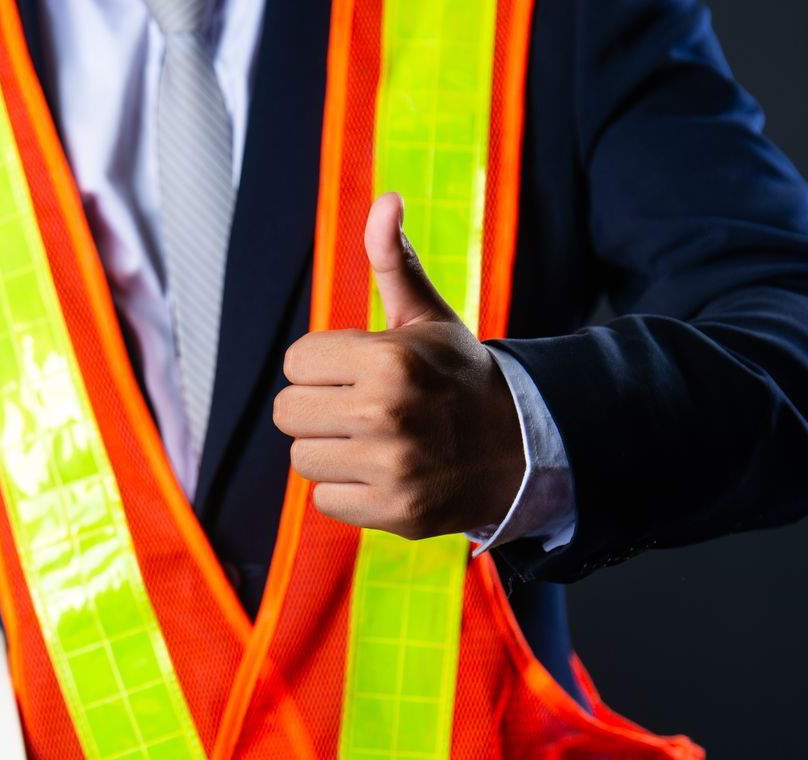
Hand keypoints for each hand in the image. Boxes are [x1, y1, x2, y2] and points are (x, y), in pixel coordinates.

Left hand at [274, 191, 522, 539]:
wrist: (519, 447)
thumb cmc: (459, 377)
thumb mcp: (429, 318)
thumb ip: (395, 263)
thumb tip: (385, 201)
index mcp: (388, 359)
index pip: (296, 362)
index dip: (322, 364)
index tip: (356, 370)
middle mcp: (385, 414)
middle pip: (288, 412)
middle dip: (316, 407)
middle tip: (357, 407)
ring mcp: (390, 468)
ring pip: (302, 458)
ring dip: (327, 450)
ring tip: (369, 440)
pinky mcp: (392, 511)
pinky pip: (324, 499)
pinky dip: (345, 490)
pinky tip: (380, 473)